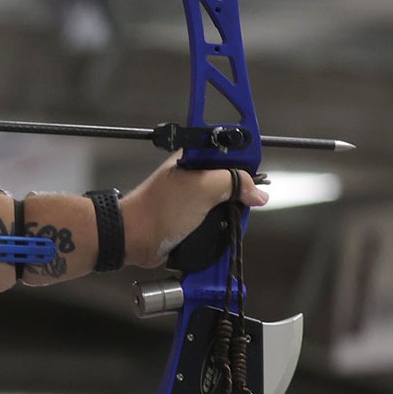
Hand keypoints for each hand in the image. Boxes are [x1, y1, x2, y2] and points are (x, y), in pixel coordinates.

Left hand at [120, 152, 267, 267]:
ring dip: (232, 214)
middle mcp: (195, 177)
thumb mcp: (204, 187)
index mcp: (195, 160)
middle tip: (241, 204)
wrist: (134, 239)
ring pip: (227, 203)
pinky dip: (222, 227)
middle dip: (241, 194)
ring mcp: (193, 199)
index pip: (231, 153)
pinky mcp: (191, 219)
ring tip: (230, 220)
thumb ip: (235, 182)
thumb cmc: (161, 209)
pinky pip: (216, 221)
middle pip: (233, 181)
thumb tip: (258, 194)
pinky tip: (223, 231)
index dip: (246, 165)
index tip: (255, 180)